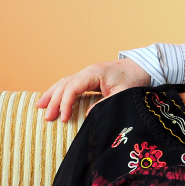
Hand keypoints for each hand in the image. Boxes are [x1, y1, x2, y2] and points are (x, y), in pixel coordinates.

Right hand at [36, 59, 151, 121]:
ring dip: (52, 94)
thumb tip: (88, 116)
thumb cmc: (135, 79)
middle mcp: (88, 71)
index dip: (66, 104)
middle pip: (64, 85)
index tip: (64, 118)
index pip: (72, 88)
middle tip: (47, 118)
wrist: (144, 66)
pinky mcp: (90, 77)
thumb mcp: (123, 94)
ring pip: (64, 82)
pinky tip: (53, 98)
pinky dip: (60, 91)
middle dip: (54, 101)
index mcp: (94, 73)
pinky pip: (70, 83)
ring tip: (40, 106)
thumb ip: (105, 104)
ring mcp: (88, 73)